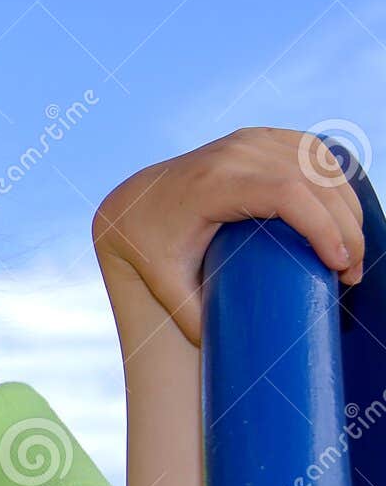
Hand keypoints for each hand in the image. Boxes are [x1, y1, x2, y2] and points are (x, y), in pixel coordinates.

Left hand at [92, 127, 364, 345]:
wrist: (132, 202)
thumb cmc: (148, 246)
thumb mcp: (164, 282)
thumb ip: (190, 316)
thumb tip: (225, 348)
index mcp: (212, 184)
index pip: (285, 194)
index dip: (322, 226)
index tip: (340, 265)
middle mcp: (232, 154)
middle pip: (312, 181)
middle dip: (345, 226)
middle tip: (351, 272)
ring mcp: (247, 140)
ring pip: (319, 164)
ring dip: (347, 205)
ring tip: (350, 250)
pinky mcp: (257, 137)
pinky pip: (311, 150)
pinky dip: (335, 178)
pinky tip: (342, 210)